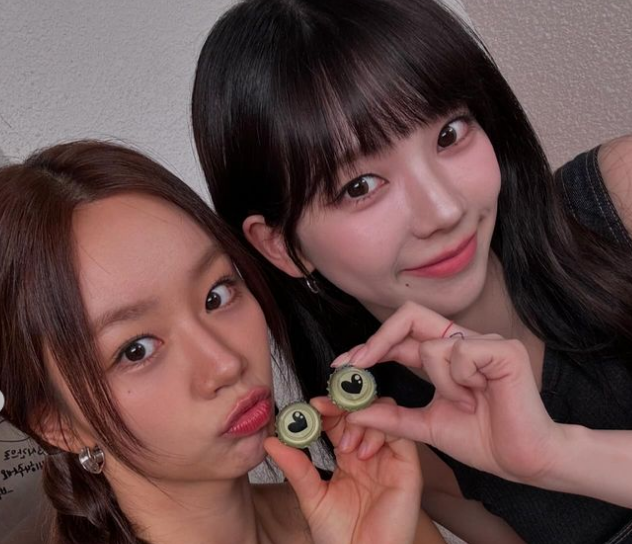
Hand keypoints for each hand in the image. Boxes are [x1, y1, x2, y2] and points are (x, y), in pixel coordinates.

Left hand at [265, 397, 423, 543]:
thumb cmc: (340, 537)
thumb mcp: (312, 497)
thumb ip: (296, 467)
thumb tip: (272, 441)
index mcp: (348, 457)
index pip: (340, 419)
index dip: (327, 408)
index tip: (310, 407)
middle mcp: (370, 452)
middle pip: (362, 409)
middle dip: (342, 404)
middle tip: (323, 410)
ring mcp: (390, 458)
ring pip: (382, 414)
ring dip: (360, 419)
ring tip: (345, 446)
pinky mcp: (408, 468)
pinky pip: (401, 434)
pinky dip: (381, 428)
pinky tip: (361, 448)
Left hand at [334, 302, 562, 485]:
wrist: (524, 462)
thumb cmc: (483, 440)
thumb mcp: (426, 425)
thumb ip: (391, 417)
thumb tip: (354, 412)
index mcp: (446, 356)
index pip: (401, 336)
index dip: (370, 346)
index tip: (343, 365)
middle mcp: (463, 341)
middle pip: (410, 314)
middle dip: (379, 339)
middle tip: (358, 363)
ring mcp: (485, 341)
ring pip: (432, 345)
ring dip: (438, 382)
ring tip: (463, 403)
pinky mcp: (503, 349)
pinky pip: (459, 353)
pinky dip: (458, 381)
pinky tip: (477, 397)